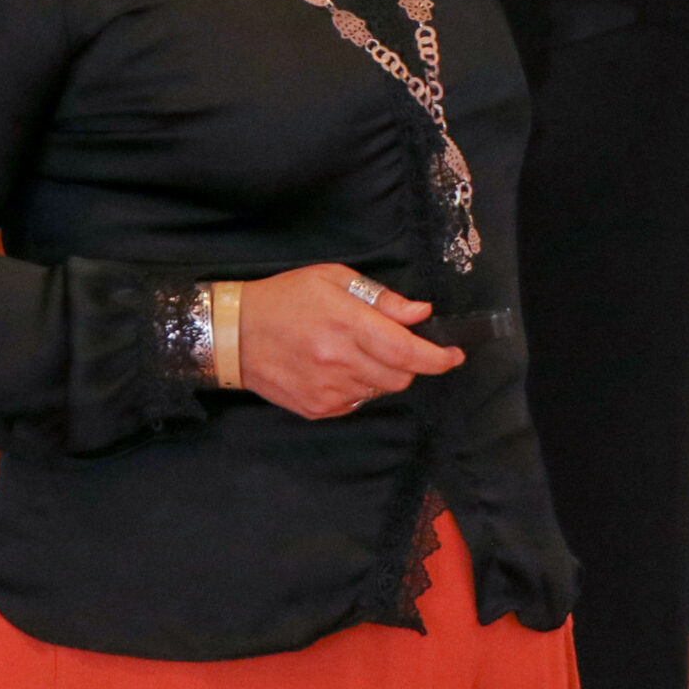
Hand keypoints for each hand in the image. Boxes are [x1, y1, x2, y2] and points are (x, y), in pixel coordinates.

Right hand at [234, 264, 463, 420]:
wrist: (234, 333)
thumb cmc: (285, 298)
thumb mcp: (333, 279)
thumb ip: (381, 299)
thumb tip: (419, 313)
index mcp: (346, 325)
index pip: (406, 351)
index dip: (438, 358)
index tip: (454, 355)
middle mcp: (339, 362)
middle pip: (400, 378)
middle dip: (408, 364)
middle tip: (392, 345)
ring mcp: (328, 390)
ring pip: (380, 391)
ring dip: (380, 374)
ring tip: (352, 351)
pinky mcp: (316, 408)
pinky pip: (356, 402)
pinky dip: (358, 387)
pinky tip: (335, 367)